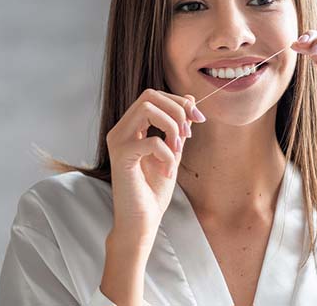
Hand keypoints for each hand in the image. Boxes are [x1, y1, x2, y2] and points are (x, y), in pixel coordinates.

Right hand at [105, 88, 205, 239]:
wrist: (141, 221)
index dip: (179, 102)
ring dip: (171, 127)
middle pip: (149, 96)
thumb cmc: (153, 190)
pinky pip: (151, 140)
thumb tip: (189, 99)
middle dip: (177, 110)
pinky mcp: (121, 157)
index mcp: (131, 127)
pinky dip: (167, 154)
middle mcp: (120, 130)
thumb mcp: (172, 152)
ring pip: (147, 108)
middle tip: (188, 135)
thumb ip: (177, 127)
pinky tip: (167, 172)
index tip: (198, 119)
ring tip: (177, 151)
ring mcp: (118, 142)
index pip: (153, 96)